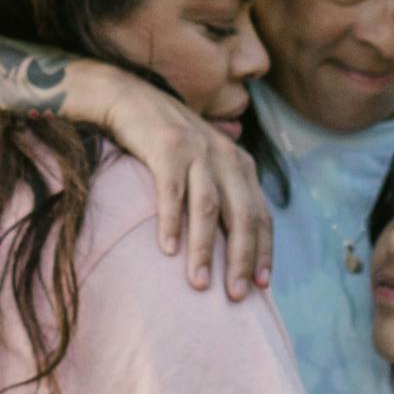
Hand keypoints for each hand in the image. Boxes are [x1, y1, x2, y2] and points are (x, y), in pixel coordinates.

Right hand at [74, 67, 273, 296]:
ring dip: (204, 249)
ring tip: (200, 283)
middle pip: (241, 215)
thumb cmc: (167, 140)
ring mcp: (197, 150)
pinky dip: (172, 221)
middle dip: (242, 258)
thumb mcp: (205, 163)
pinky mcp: (167, 147)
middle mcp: (225, 156)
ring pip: (207, 208)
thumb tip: (238, 237)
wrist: (130, 98)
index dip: (264, 251)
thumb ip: (223, 190)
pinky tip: (168, 251)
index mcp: (240, 165)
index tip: (264, 285)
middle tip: (238, 295)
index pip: (261, 215)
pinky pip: (172, 191)